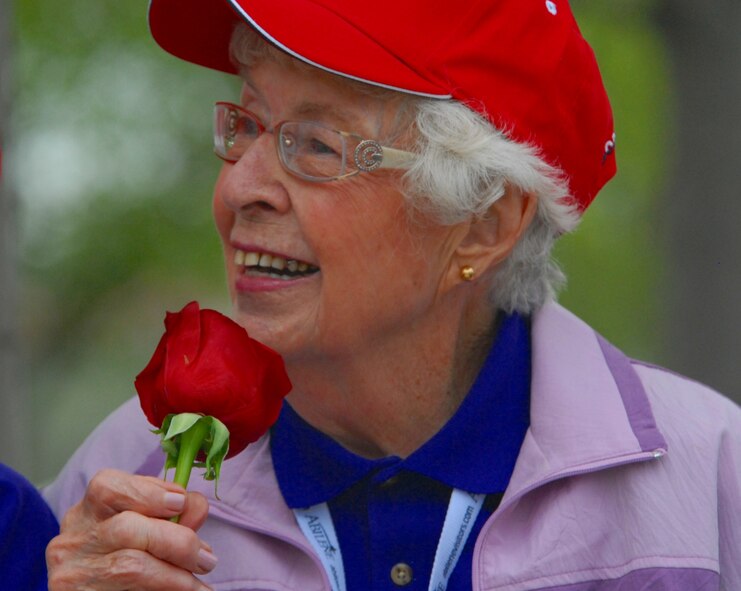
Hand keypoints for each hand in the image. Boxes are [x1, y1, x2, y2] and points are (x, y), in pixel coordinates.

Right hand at [47, 469, 213, 589]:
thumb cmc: (131, 560)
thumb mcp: (146, 529)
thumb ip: (170, 515)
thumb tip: (195, 507)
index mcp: (87, 513)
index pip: (108, 487)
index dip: (149, 491)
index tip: (181, 503)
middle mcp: (71, 541)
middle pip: (126, 527)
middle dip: (176, 540)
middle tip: (206, 559)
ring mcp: (71, 574)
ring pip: (129, 566)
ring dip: (176, 575)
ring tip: (200, 585)